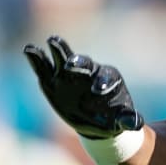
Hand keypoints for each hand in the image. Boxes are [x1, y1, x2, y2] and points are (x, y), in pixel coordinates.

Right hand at [23, 35, 143, 138]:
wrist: (96, 120)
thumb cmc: (113, 117)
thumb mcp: (122, 120)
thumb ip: (128, 120)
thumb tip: (136, 123)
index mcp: (109, 79)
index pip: (106, 78)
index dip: (103, 83)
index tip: (98, 91)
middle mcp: (89, 73)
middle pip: (85, 64)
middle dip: (79, 62)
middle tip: (72, 63)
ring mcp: (70, 74)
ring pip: (64, 59)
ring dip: (59, 51)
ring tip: (52, 41)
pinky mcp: (52, 80)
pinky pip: (44, 67)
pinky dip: (37, 58)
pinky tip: (28, 49)